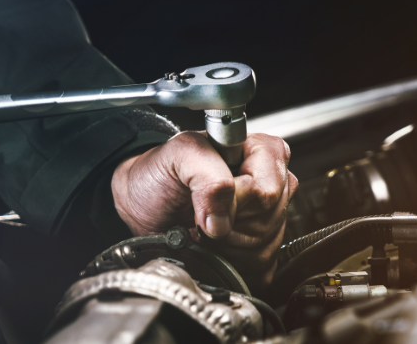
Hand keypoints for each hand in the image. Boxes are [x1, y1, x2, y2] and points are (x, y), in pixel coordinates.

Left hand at [111, 132, 297, 288]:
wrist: (144, 204)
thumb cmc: (162, 173)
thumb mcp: (180, 154)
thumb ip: (208, 174)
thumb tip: (222, 221)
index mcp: (261, 152)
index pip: (266, 188)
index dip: (236, 198)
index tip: (206, 196)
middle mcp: (272, 182)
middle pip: (267, 217)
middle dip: (228, 221)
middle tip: (201, 211)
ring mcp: (270, 217)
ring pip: (263, 244)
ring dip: (225, 242)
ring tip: (203, 225)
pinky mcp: (262, 248)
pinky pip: (258, 264)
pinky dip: (227, 259)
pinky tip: (212, 243)